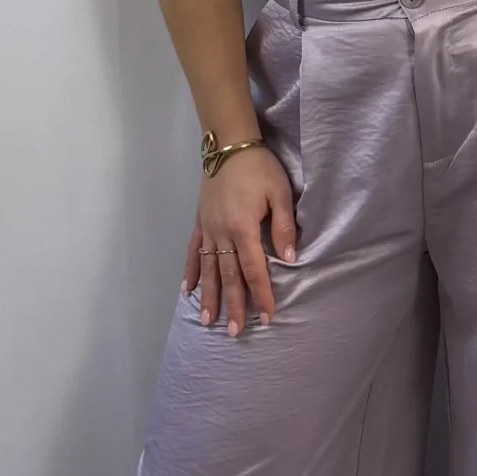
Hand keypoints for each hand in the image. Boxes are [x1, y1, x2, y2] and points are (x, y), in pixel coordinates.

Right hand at [182, 145, 296, 333]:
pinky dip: (191, 271)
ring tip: (207, 320)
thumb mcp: (280, 194)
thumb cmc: (259, 167)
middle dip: (232, 305)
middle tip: (234, 332)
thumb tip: (289, 258)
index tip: (266, 317)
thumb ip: (283, 227)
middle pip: (229, 276)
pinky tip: (187, 290)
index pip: (254, 270)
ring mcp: (207, 228)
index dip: (261, 295)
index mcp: (243, 228)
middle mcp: (222, 233)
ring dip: (208, 296)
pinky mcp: (200, 221)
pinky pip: (193, 251)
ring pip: (208, 269)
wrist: (228, 143)